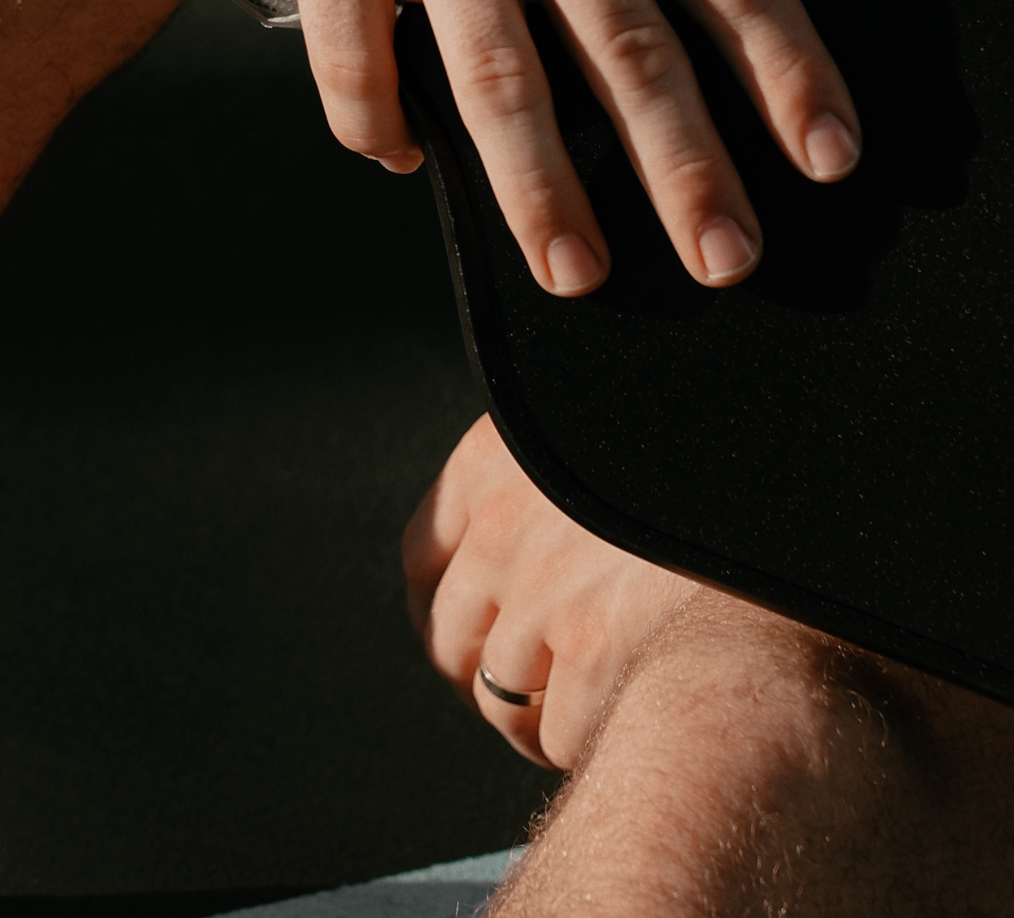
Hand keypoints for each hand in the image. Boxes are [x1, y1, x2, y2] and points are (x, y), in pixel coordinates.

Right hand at [94, 0, 860, 295]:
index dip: (784, 70)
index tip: (821, 159)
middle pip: (626, 45)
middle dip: (682, 166)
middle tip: (721, 258)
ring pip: (495, 74)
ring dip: (541, 186)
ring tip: (575, 270)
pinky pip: (355, 58)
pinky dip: (380, 126)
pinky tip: (407, 163)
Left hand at [403, 414, 695, 768]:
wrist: (754, 460)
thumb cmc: (681, 443)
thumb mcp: (585, 431)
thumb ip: (541, 476)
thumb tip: (520, 541)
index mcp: (485, 464)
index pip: (422, 558)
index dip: (439, 609)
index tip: (466, 634)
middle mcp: (497, 528)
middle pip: (450, 640)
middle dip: (480, 675)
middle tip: (521, 693)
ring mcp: (544, 591)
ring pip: (497, 698)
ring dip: (528, 723)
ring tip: (564, 726)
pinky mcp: (599, 646)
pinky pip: (560, 731)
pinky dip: (576, 746)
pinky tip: (608, 735)